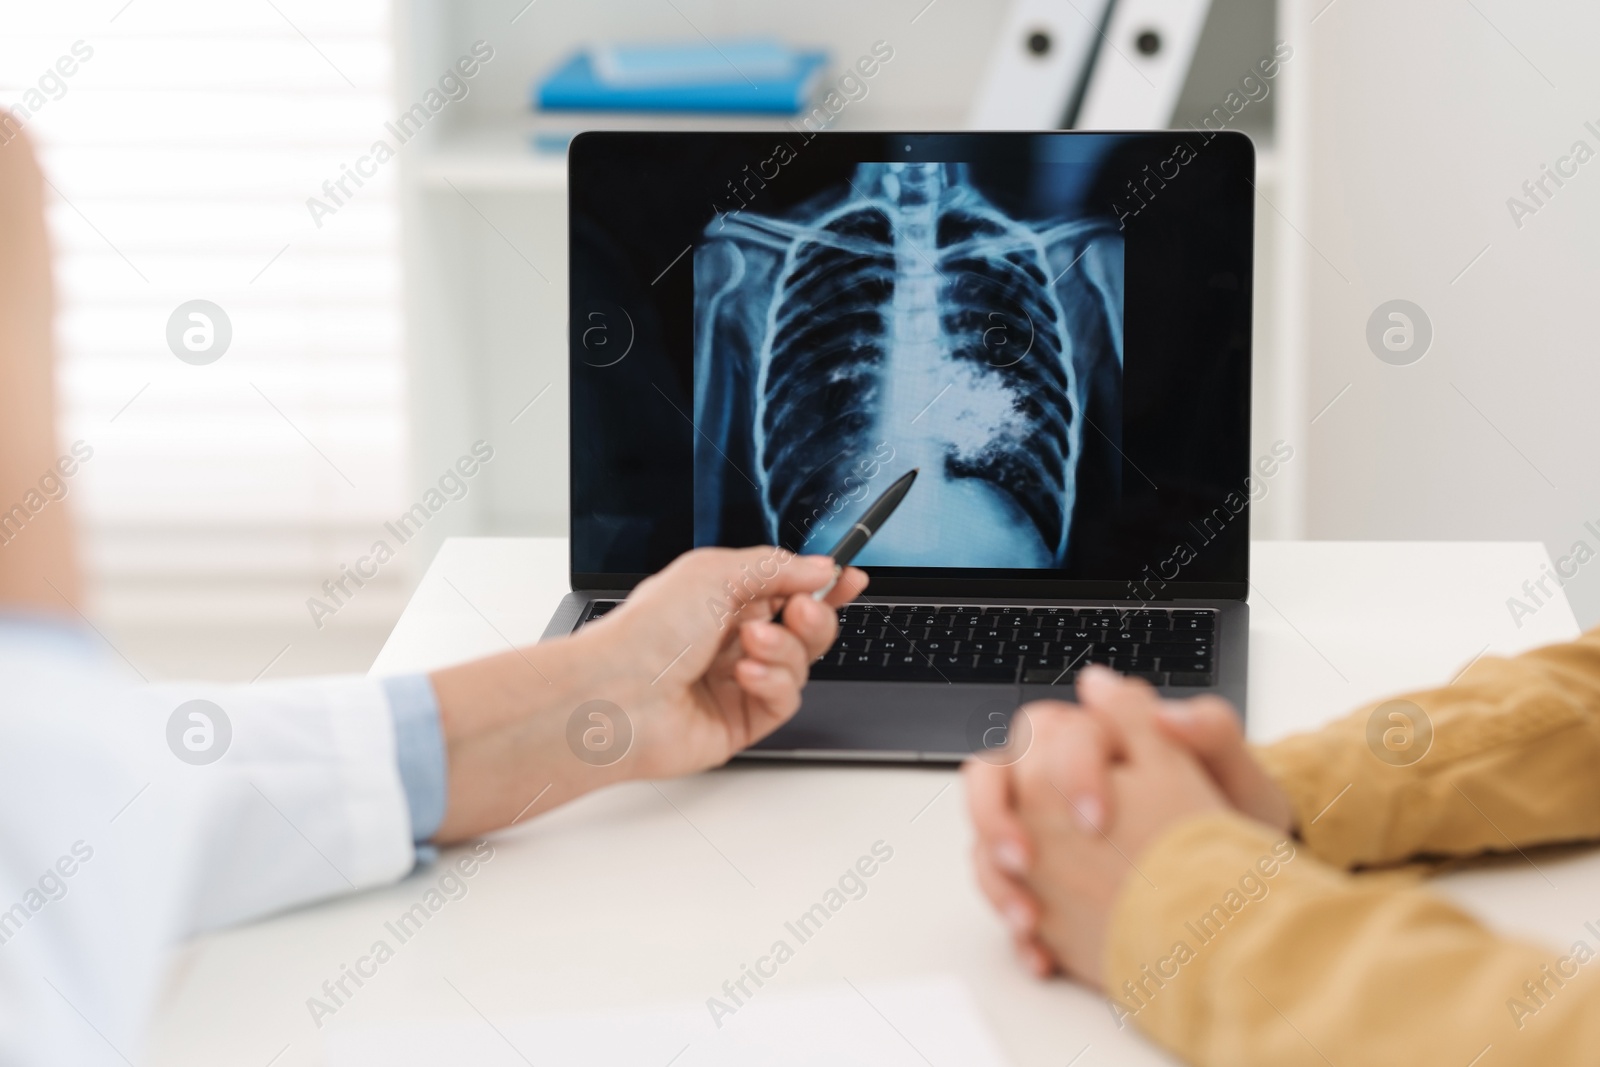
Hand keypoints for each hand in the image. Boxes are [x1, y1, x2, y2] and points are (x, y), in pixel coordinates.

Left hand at [429, 546, 865, 841]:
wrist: (616, 695)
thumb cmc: (648, 631)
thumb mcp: (715, 573)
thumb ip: (777, 567)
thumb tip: (821, 567)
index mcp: (722, 598)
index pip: (787, 588)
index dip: (823, 584)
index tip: (851, 578)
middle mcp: (731, 639)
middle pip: (805, 628)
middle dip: (814, 617)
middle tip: (802, 609)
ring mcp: (737, 682)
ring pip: (799, 664)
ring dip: (785, 649)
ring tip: (750, 644)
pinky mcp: (741, 722)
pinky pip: (785, 699)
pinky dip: (774, 683)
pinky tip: (746, 675)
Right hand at [1006, 669, 1228, 986]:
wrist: (1244, 884)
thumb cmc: (1237, 820)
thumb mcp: (1236, 777)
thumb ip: (1209, 732)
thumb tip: (1165, 712)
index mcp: (1098, 740)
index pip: (1049, 729)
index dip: (1066, 770)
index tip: (1097, 820)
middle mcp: (1057, 778)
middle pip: (991, 776)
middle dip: (996, 818)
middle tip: (1026, 860)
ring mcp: (1042, 830)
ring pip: (984, 836)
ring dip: (994, 875)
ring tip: (1026, 918)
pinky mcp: (1041, 878)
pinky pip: (1003, 890)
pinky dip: (1013, 923)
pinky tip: (1042, 953)